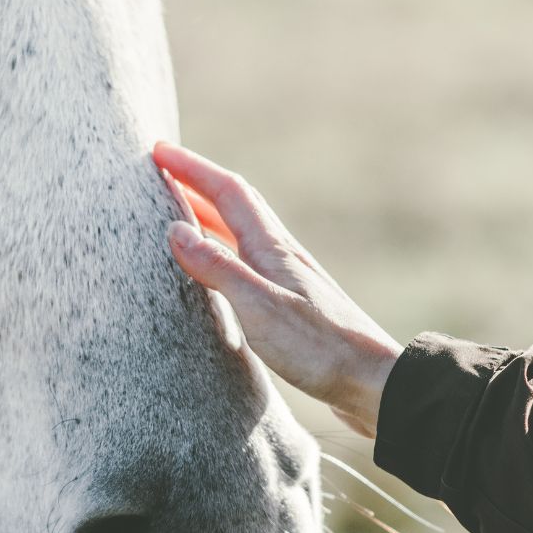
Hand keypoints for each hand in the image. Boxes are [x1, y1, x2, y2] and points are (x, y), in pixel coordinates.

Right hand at [155, 142, 402, 438]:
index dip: (192, 168)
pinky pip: (248, 260)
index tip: (159, 152)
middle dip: (198, 183)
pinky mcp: (291, 302)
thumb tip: (176, 230)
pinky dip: (224, 249)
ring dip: (210, 214)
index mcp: (272, 249)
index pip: (227, 193)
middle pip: (235, 205)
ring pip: (242, 231)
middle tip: (164, 172)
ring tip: (180, 211)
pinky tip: (220, 268)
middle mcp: (280, 255)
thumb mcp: (260, 308)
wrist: (373, 380)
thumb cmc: (320, 348)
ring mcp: (288, 277)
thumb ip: (218, 268)